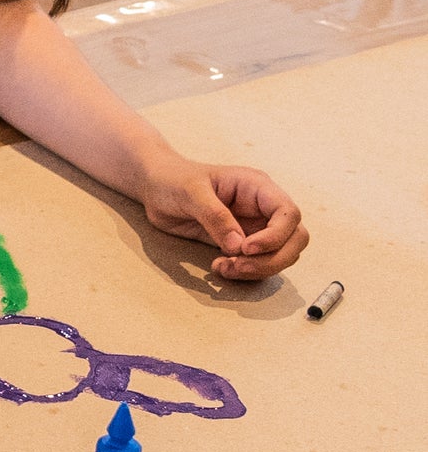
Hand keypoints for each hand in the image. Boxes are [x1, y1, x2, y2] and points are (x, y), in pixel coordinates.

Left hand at [140, 156, 308, 279]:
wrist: (155, 187)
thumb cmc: (173, 179)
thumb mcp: (190, 191)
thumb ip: (215, 216)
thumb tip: (238, 246)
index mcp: (257, 187)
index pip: (288, 213)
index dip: (276, 235)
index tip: (246, 248)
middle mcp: (262, 208)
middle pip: (295, 239)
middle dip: (272, 259)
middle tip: (238, 265)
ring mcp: (254, 227)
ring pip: (280, 255)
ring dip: (258, 269)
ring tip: (224, 267)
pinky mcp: (241, 243)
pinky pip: (258, 263)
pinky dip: (245, 272)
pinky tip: (220, 267)